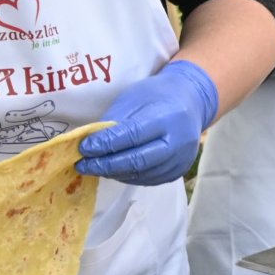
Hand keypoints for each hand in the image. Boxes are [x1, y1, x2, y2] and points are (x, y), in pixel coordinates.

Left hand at [76, 60, 219, 185]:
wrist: (192, 102)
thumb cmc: (158, 95)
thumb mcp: (135, 98)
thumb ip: (115, 122)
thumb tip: (91, 143)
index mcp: (168, 116)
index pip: (132, 135)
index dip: (106, 144)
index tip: (83, 148)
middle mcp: (178, 141)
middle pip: (138, 160)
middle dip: (106, 165)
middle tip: (83, 165)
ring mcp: (181, 159)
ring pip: (142, 174)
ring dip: (114, 173)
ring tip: (94, 168)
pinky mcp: (179, 171)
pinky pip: (149, 179)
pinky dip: (128, 176)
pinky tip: (114, 171)